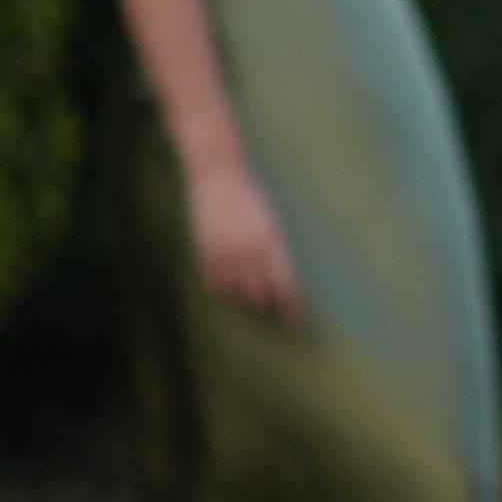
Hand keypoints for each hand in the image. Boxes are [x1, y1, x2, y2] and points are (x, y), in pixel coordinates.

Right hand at [184, 160, 303, 321]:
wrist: (220, 175)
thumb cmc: (251, 197)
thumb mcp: (270, 224)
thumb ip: (274, 251)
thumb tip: (278, 280)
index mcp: (272, 244)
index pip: (286, 286)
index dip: (291, 310)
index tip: (295, 326)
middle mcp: (250, 251)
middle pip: (261, 295)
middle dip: (267, 308)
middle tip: (270, 317)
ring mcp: (226, 252)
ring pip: (236, 293)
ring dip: (244, 301)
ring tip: (248, 305)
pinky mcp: (206, 250)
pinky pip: (215, 283)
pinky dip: (223, 291)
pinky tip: (227, 292)